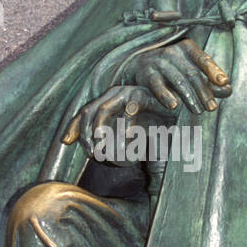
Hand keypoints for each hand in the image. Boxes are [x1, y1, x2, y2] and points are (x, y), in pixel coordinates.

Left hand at [62, 84, 179, 160]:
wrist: (180, 118)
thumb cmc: (153, 129)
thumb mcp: (129, 139)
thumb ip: (114, 143)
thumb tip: (97, 154)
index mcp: (108, 102)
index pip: (84, 112)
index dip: (73, 126)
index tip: (66, 142)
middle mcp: (114, 94)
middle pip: (89, 110)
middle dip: (86, 133)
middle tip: (92, 153)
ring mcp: (128, 92)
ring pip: (104, 108)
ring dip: (100, 129)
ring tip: (104, 149)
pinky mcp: (144, 94)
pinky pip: (129, 107)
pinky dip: (126, 123)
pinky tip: (127, 138)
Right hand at [129, 37, 231, 114]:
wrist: (140, 65)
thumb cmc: (173, 68)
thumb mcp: (192, 70)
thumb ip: (210, 80)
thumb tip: (228, 89)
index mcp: (187, 48)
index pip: (203, 59)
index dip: (214, 70)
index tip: (224, 82)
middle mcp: (173, 52)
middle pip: (192, 73)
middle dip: (203, 91)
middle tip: (212, 107)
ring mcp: (159, 62)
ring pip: (177, 80)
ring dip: (189, 96)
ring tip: (198, 110)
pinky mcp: (147, 74)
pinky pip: (157, 85)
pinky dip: (165, 95)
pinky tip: (173, 106)